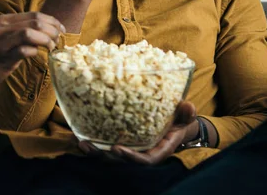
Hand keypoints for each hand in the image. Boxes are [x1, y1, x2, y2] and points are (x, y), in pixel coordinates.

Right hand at [0, 12, 64, 88]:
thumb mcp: (3, 36)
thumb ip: (20, 32)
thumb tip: (43, 32)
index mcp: (5, 20)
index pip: (35, 14)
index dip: (52, 21)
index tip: (60, 29)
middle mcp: (3, 27)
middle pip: (36, 21)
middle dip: (52, 30)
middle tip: (58, 41)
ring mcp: (2, 41)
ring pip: (31, 32)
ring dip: (46, 40)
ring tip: (51, 47)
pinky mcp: (2, 56)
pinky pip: (24, 50)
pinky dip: (35, 52)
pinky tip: (37, 55)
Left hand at [78, 101, 197, 164]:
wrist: (174, 122)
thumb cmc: (179, 120)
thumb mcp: (185, 116)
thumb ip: (186, 113)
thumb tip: (187, 106)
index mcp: (158, 150)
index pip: (145, 160)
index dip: (131, 158)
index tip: (118, 149)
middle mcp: (142, 152)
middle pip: (121, 161)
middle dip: (105, 156)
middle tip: (90, 147)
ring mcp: (131, 148)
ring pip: (110, 155)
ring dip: (94, 151)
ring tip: (80, 143)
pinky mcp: (121, 141)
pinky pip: (106, 145)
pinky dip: (94, 141)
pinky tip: (79, 135)